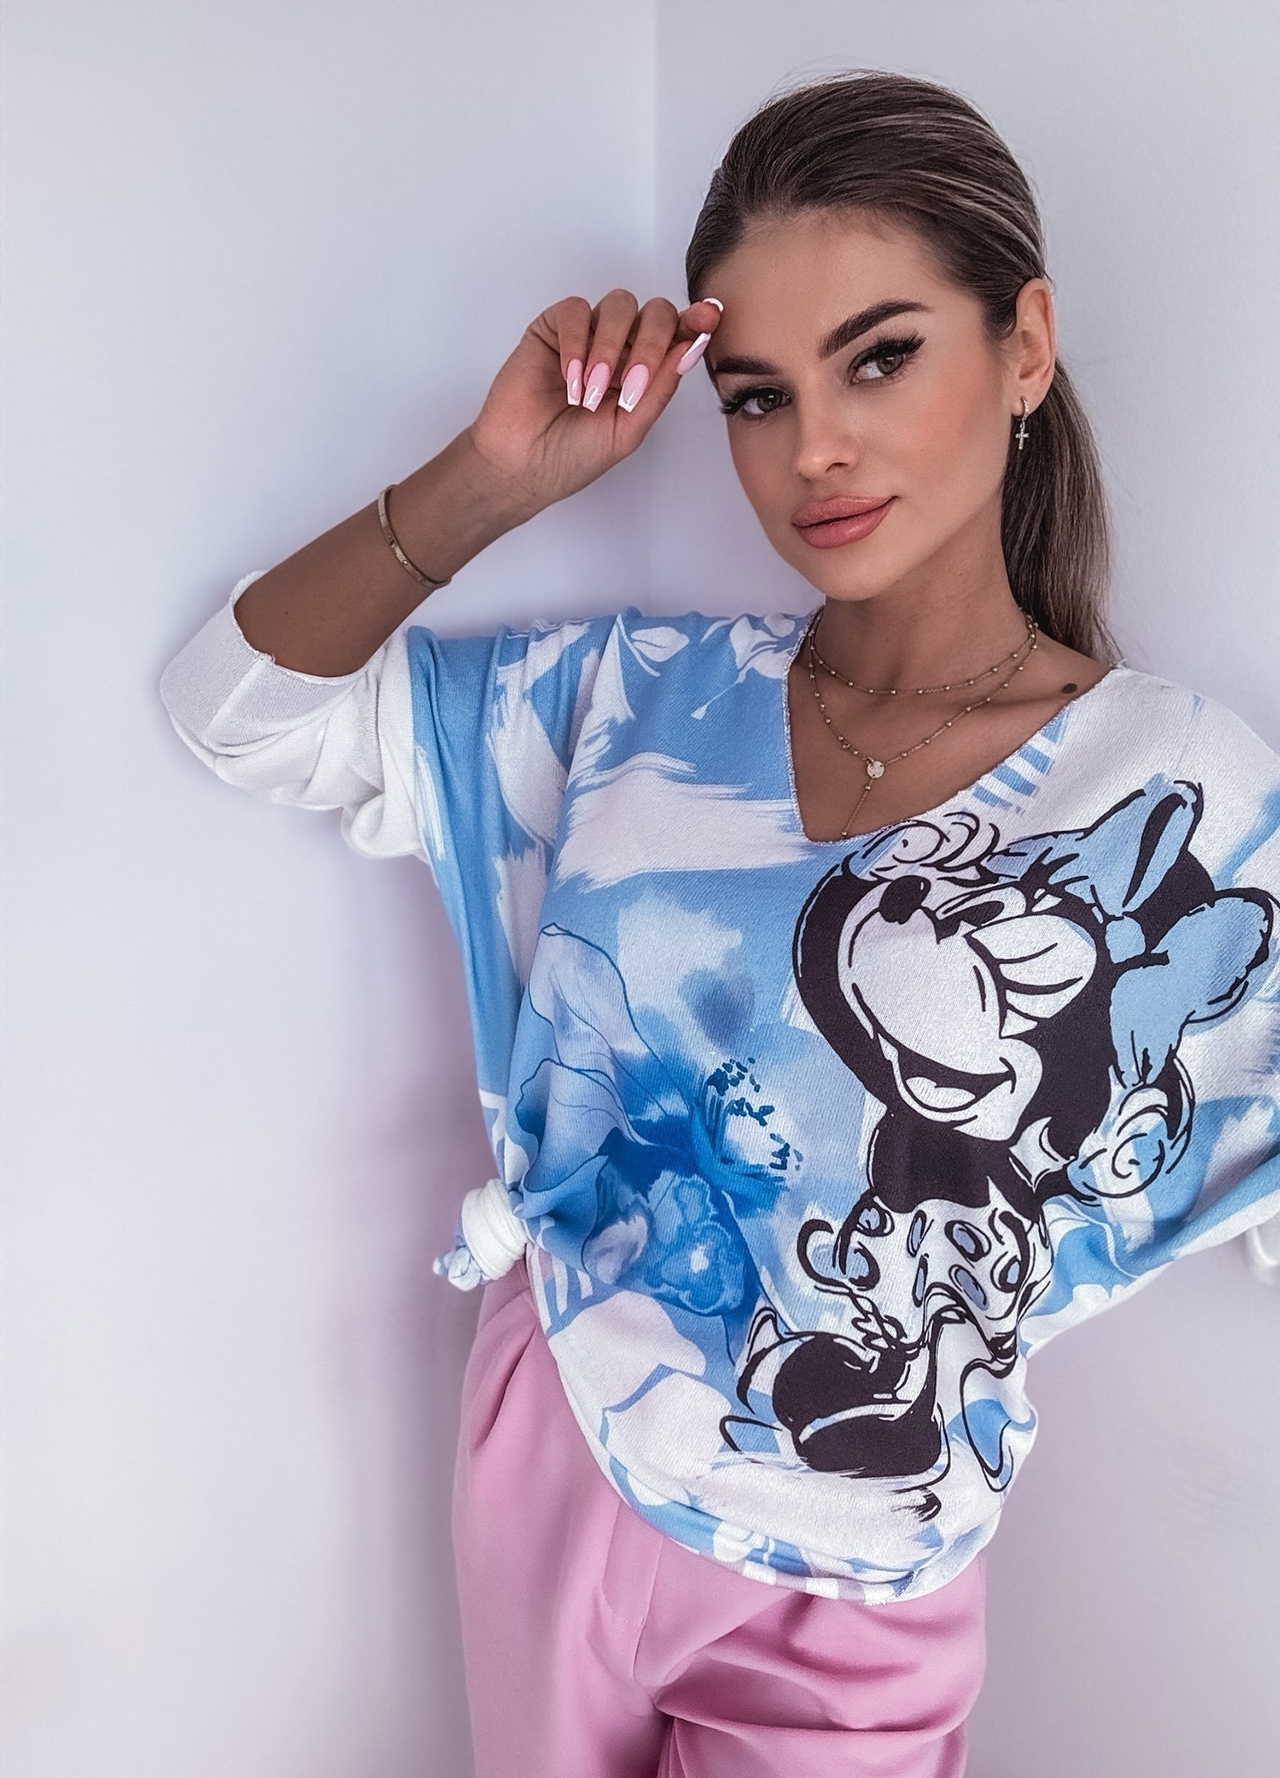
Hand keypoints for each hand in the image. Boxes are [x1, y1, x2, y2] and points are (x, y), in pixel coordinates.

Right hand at [464, 288, 722, 513]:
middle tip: (630, 385)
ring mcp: (588, 335)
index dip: (695, 321)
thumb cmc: (573, 455)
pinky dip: (577, 344)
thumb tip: (692, 345)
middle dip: (650, 344)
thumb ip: (660, 388)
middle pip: (654, 312)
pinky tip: (569, 379)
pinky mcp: (553, 329)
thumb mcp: (630, 429)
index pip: (677, 334)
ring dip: (609, 349)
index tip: (708, 318)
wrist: (524, 465)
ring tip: (590, 394)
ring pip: (618, 305)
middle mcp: (621, 347)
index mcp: (645, 371)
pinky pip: (575, 311)